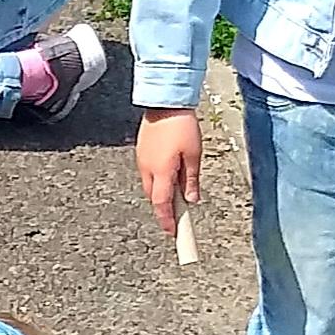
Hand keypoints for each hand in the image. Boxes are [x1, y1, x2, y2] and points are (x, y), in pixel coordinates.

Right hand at [136, 108, 202, 232]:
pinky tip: (169, 174)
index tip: (172, 232)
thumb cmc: (181, 125)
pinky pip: (148, 173)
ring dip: (161, 193)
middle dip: (164, 208)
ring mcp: (142, 160)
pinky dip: (158, 180)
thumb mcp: (193, 155)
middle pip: (154, 198)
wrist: (164, 102)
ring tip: (177, 191)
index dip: (167, 221)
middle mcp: (148, 168)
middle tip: (178, 214)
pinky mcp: (142, 151)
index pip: (162, 205)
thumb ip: (191, 180)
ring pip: (150, 186)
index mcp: (161, 172)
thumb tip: (191, 199)